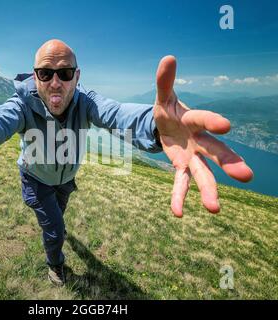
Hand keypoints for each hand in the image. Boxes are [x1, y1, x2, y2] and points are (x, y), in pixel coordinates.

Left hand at [153, 56, 252, 216]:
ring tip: (214, 208)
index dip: (213, 121)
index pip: (203, 120)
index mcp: (193, 119)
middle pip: (215, 151)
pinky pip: (181, 184)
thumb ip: (164, 81)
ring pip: (203, 173)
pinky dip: (179, 197)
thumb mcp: (162, 97)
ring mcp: (191, 156)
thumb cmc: (168, 110)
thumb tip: (168, 57)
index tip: (226, 125)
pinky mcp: (181, 167)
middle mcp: (199, 140)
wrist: (166, 125)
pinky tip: (178, 213)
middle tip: (245, 176)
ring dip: (209, 189)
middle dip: (228, 163)